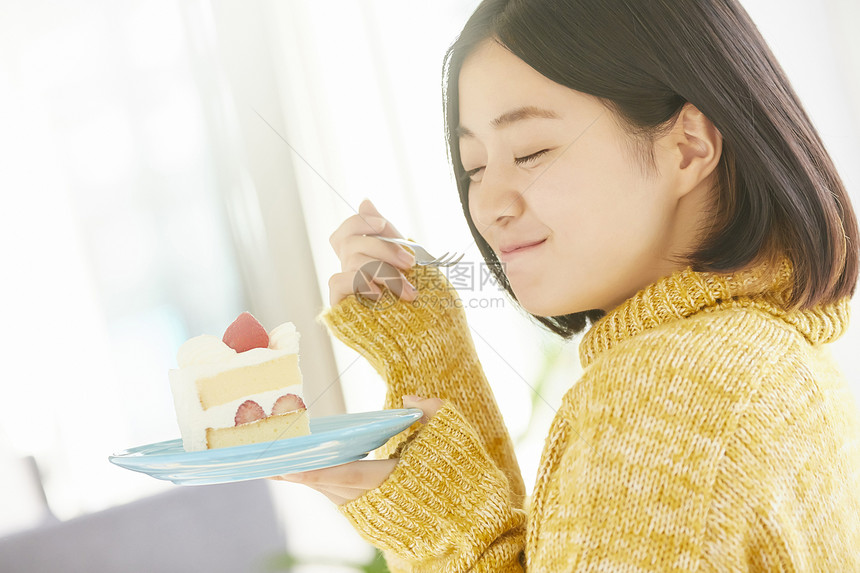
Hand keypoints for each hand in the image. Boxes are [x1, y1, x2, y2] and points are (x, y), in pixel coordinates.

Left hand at [271, 396, 443, 504]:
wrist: (461, 516)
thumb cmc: (455, 474)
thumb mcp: (452, 436)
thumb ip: (433, 413)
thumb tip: (409, 398)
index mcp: (390, 482)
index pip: (349, 475)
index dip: (317, 472)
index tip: (288, 467)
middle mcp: (373, 500)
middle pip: (325, 484)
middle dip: (293, 472)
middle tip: (261, 460)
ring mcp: (368, 509)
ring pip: (327, 489)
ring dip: (298, 476)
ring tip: (268, 460)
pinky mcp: (366, 511)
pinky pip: (333, 492)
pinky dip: (314, 479)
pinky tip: (297, 465)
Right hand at [327, 199, 417, 306]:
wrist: (414, 328)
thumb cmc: (405, 289)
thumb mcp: (401, 257)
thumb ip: (384, 232)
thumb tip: (365, 201)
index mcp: (360, 251)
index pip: (348, 228)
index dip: (361, 221)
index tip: (383, 224)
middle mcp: (346, 265)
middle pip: (353, 243)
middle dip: (385, 249)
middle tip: (410, 262)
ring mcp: (342, 283)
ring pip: (354, 262)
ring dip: (385, 272)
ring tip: (408, 290)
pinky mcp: (339, 303)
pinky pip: (340, 282)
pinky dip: (360, 283)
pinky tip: (380, 294)